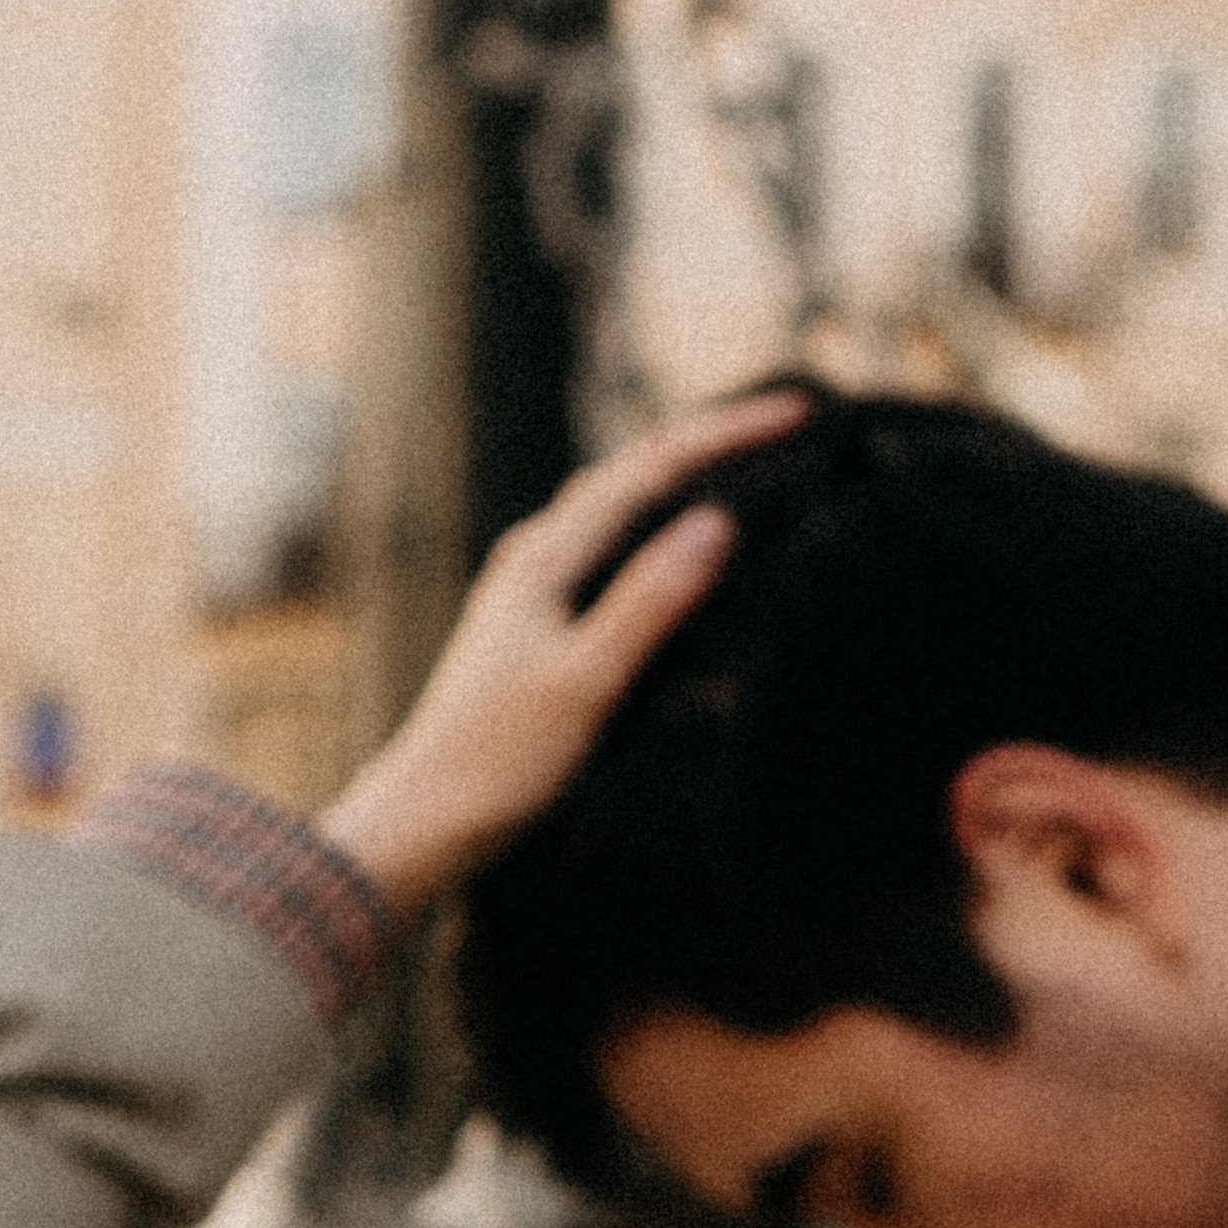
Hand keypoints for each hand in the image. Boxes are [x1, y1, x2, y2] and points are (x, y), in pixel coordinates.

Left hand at [318, 390, 804, 919]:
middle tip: (786, 427)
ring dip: (683, 478)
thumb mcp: (587, 678)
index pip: (652, 467)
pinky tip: (680, 551)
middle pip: (635, 472)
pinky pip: (611, 550)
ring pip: (620, 508)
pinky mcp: (540, 623)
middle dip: (711, 441)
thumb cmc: (500, 756)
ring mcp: (534, 587)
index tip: (798, 412)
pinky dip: (659, 529)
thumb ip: (651, 599)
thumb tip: (720, 521)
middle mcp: (537, 555)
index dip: (728, 433)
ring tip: (748, 466)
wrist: (428, 816)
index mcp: (546, 555)